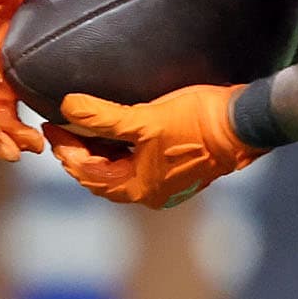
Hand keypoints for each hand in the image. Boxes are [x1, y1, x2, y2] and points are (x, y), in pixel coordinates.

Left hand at [47, 82, 261, 209]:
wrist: (245, 123)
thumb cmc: (198, 123)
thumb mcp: (146, 119)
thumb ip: (103, 117)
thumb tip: (68, 107)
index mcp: (140, 188)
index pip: (87, 173)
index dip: (65, 149)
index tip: (52, 124)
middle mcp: (151, 191)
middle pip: (101, 176)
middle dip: (79, 152)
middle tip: (62, 126)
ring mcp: (166, 181)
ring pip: (119, 169)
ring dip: (99, 150)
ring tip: (84, 124)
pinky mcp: (176, 166)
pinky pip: (137, 162)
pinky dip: (120, 148)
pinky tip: (116, 128)